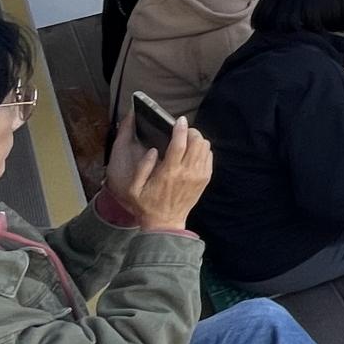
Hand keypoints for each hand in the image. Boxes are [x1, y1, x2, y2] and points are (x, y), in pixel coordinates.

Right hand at [106, 113, 211, 231]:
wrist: (165, 223)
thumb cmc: (147, 205)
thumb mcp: (133, 188)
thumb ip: (142, 167)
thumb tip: (153, 150)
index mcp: (169, 172)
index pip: (179, 144)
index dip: (181, 129)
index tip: (180, 120)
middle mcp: (187, 172)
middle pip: (197, 142)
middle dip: (191, 132)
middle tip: (183, 131)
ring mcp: (198, 176)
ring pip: (205, 148)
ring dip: (198, 140)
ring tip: (188, 140)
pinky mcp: (205, 179)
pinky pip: (209, 158)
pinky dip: (203, 150)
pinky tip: (194, 152)